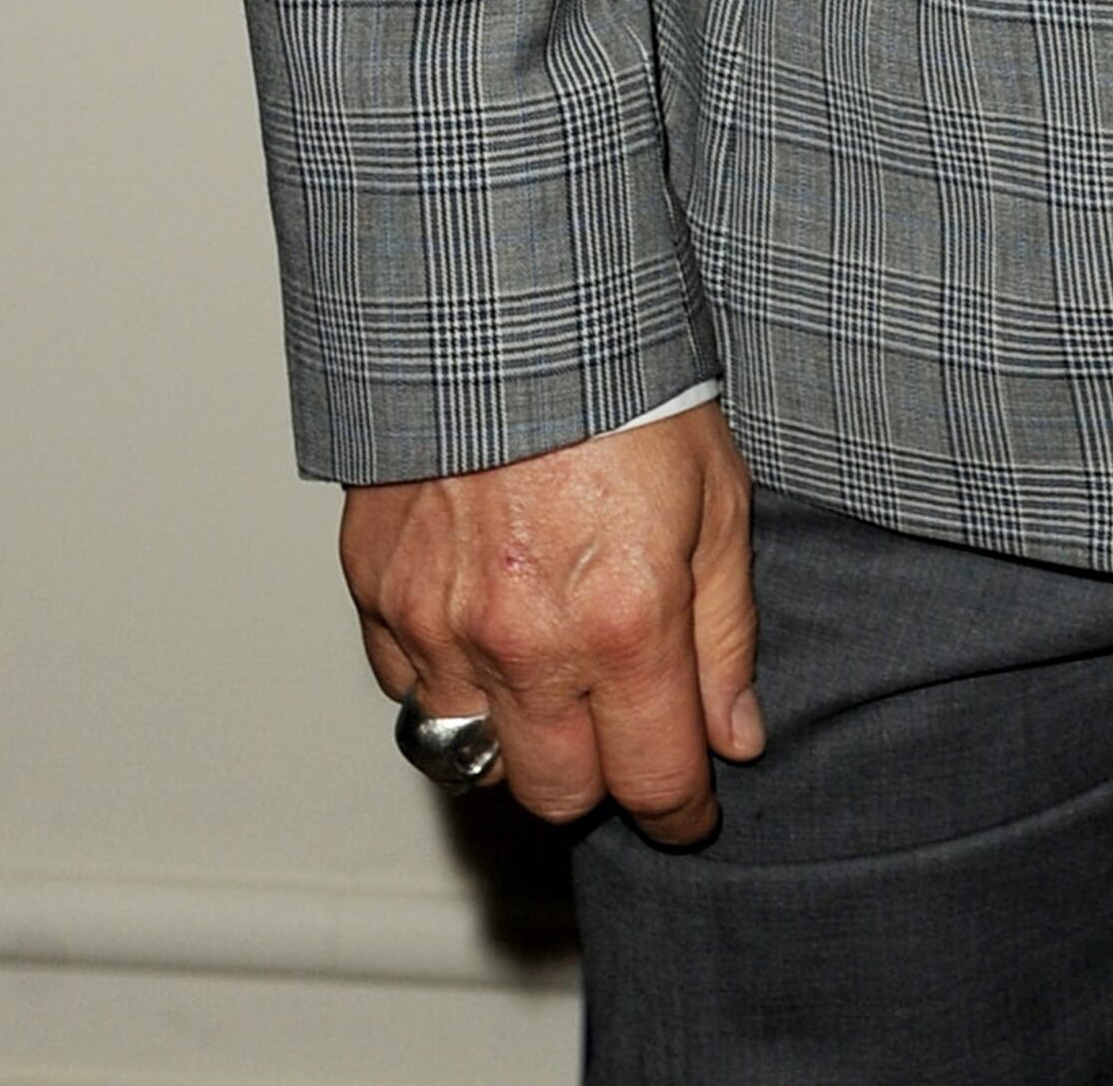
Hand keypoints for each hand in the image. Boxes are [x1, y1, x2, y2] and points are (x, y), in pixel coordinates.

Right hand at [341, 401, 761, 842]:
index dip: (680, 807)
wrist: (509, 305)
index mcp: (624, 623)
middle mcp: (523, 642)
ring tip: (552, 678)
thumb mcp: (720, 498)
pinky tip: (484, 627)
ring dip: (515, 735)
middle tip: (623, 731)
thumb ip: (725, 634)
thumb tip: (734, 737)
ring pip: (471, 757)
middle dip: (599, 777)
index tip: (690, 804)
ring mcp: (438, 624)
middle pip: (555, 794)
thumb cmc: (625, 383)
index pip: (652, 781)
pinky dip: (446, 679)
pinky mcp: (378, 594)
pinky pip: (407, 688)